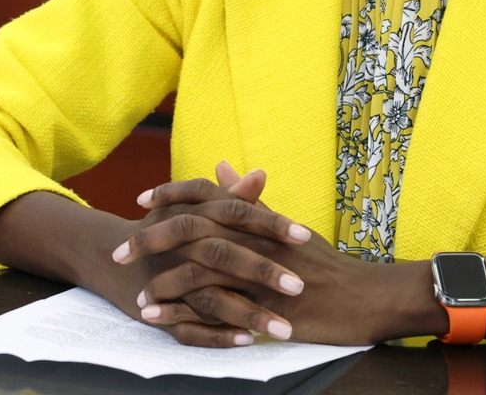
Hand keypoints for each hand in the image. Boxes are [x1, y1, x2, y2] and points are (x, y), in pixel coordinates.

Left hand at [131, 164, 440, 346]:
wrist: (365, 297)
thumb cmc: (325, 263)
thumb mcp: (285, 224)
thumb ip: (249, 199)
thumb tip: (223, 165)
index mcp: (256, 216)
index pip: (204, 194)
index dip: (170, 194)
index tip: (142, 201)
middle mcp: (251, 238)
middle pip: (189, 230)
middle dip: (149, 241)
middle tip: (120, 252)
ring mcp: (255, 272)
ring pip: (195, 272)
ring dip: (161, 286)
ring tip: (139, 298)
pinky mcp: (261, 306)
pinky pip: (212, 310)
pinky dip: (181, 315)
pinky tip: (160, 321)